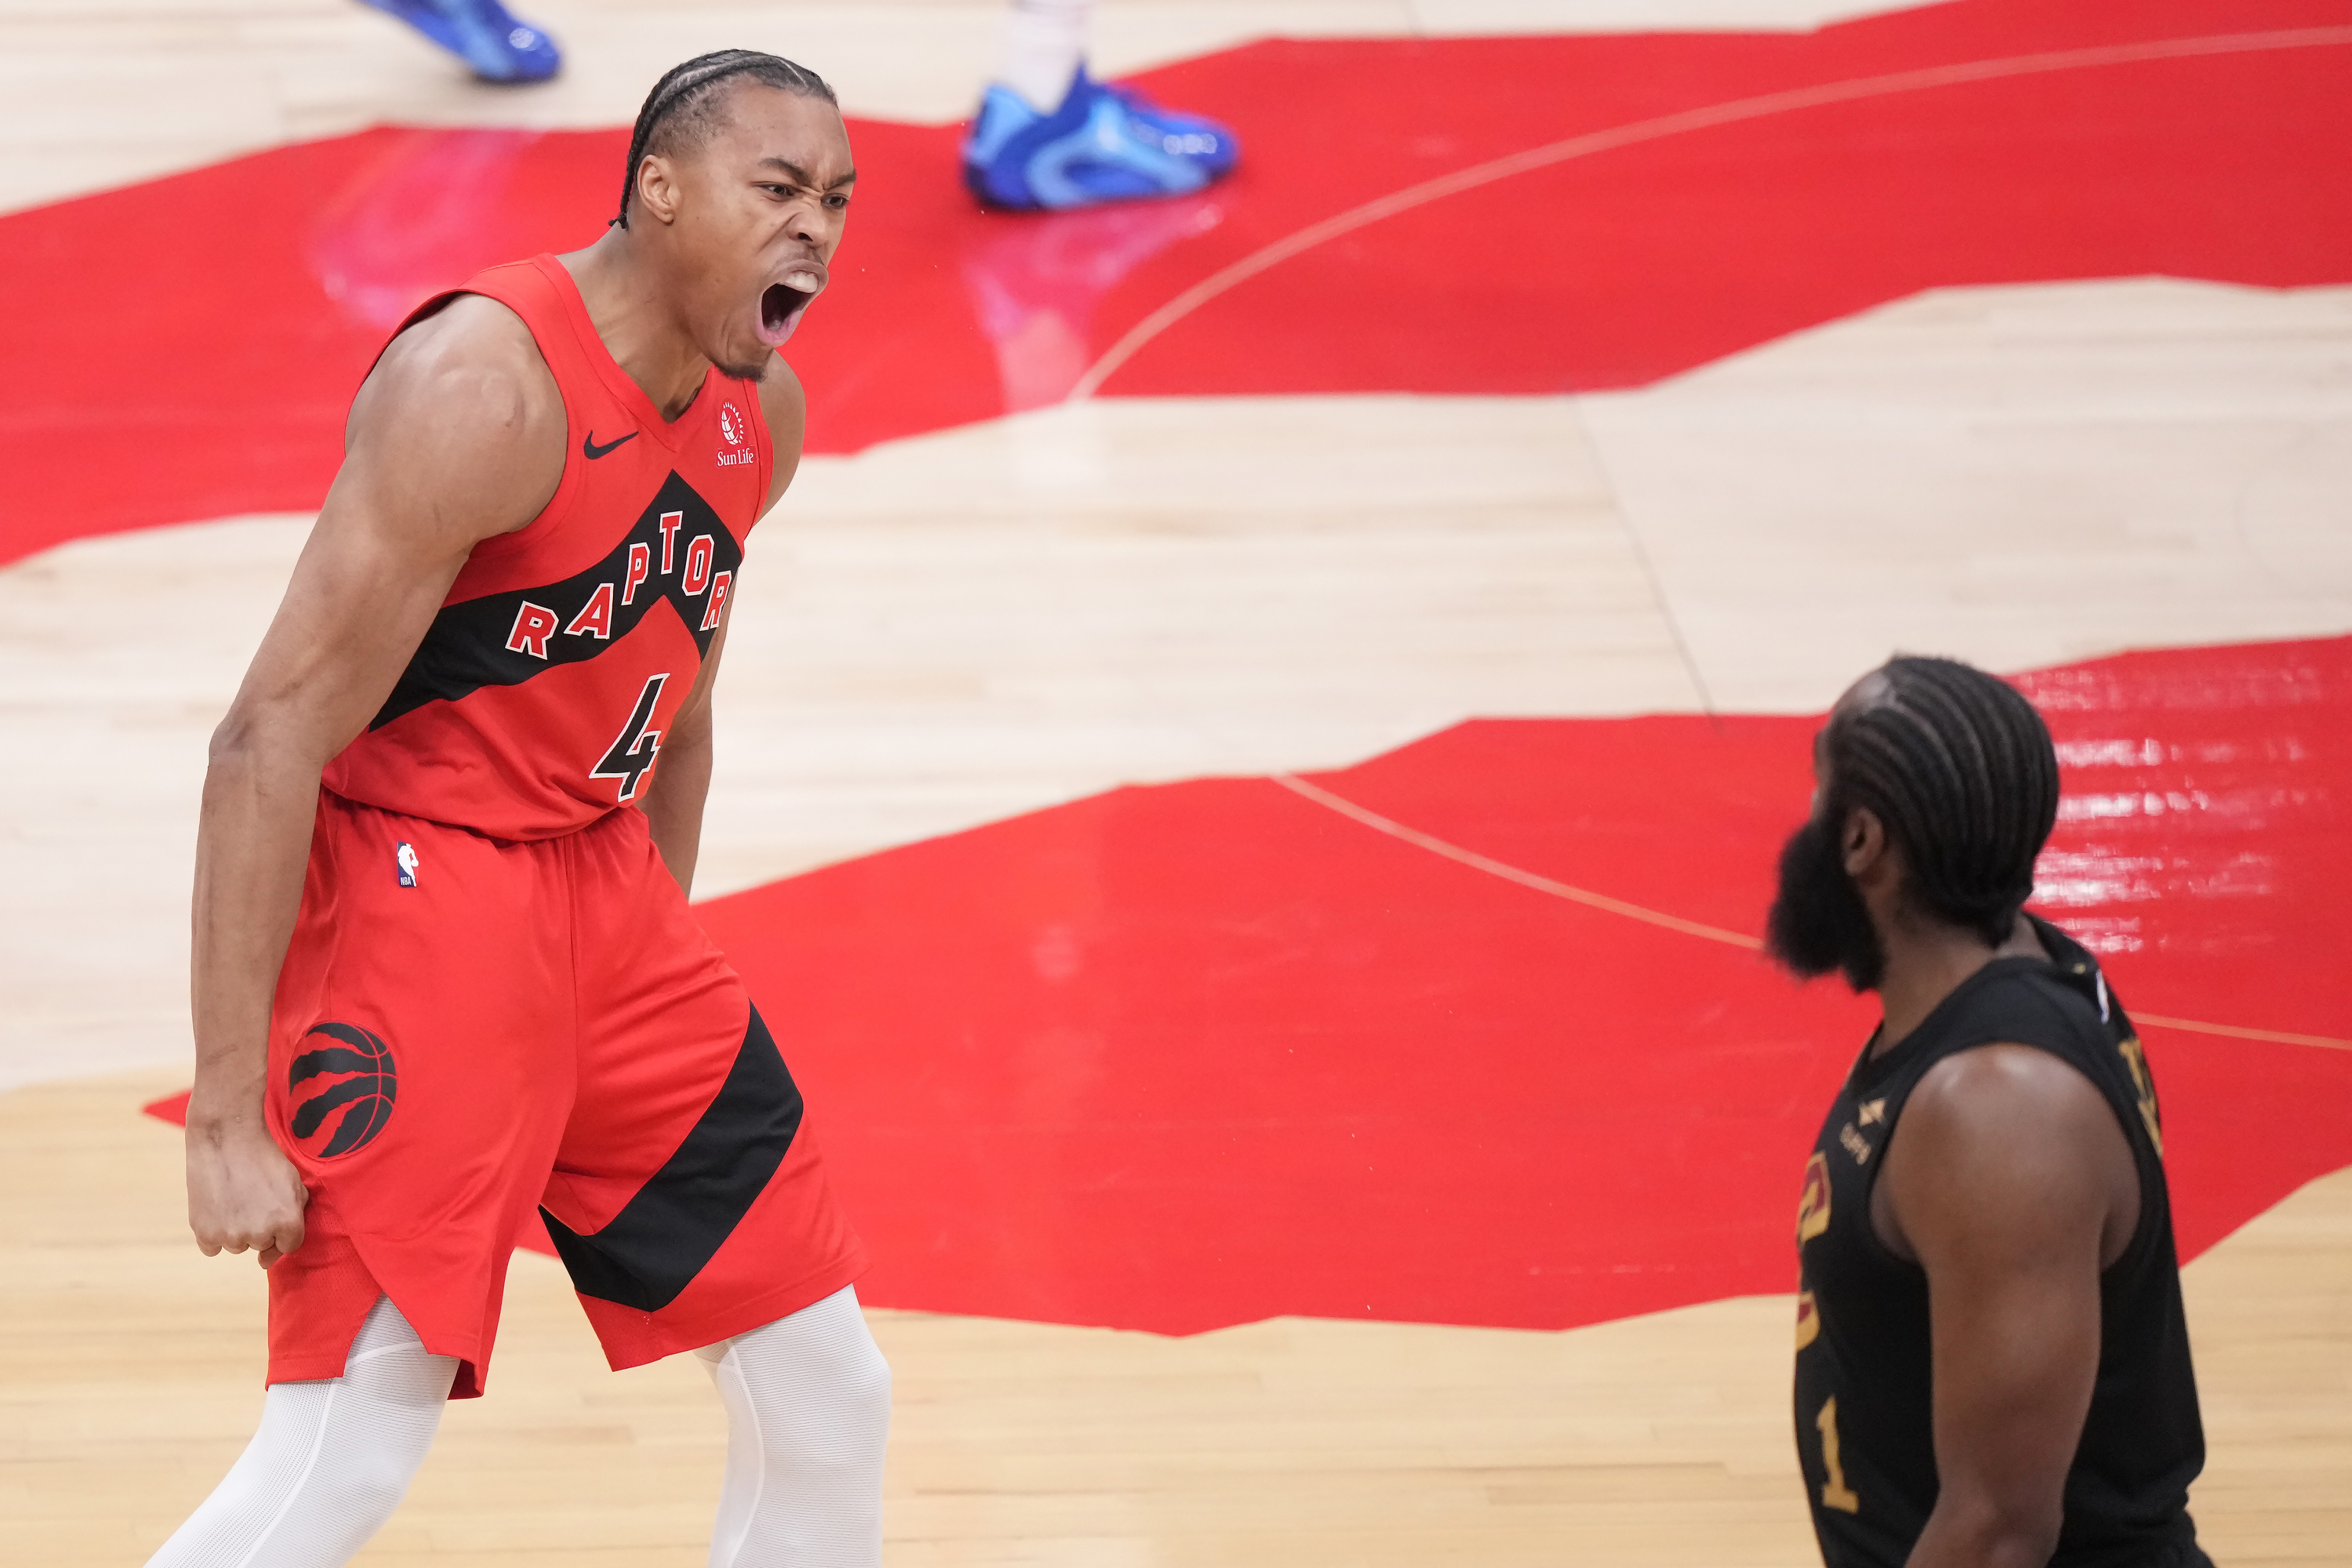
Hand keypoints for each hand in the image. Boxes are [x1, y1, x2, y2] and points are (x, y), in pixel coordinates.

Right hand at [186, 1116, 309, 1267]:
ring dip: (235, 1230)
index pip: (289, 1245)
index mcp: (288, 1222)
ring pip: (236, 1245)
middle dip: (260, 1227)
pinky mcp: (205, 1234)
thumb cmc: (264, 1159)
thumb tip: (271, 1256)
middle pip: (262, 1244)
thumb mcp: (294, 1182)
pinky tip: (216, 1208)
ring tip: (233, 1198)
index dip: (281, 1229)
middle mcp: (260, 1234)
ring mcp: (231, 1236)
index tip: (271, 1215)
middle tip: (251, 1198)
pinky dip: (213, 1233)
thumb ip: (295, 1216)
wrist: (226, 1140)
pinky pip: (212, 1247)